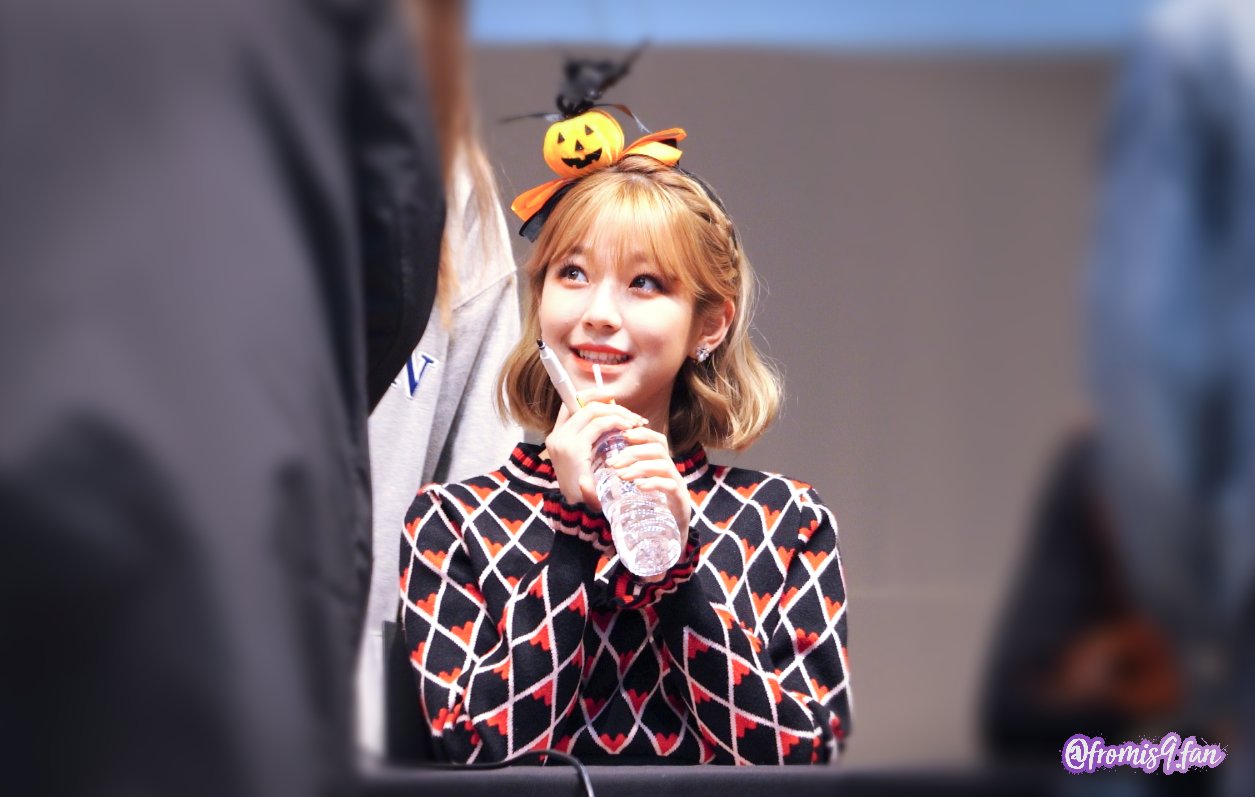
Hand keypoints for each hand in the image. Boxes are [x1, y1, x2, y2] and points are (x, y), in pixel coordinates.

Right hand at [545, 388, 646, 509]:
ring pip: (593, 411)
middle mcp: (557, 436)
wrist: (581, 511)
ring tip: (635, 423)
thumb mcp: (588, 460)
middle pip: (584, 404)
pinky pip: (599, 425)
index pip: (570, 404)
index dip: (592, 395)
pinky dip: (617, 422)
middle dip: (612, 405)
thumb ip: (594, 440)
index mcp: (557, 436)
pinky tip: (630, 429)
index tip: (612, 397)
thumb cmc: (589, 487)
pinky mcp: (574, 449)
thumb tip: (615, 417)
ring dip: (618, 413)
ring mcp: (563, 441)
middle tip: (633, 417)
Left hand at [603, 425, 691, 560]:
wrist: (666, 542)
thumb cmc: (644, 515)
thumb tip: (582, 482)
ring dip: (640, 466)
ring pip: (664, 464)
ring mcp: (677, 485)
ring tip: (622, 476)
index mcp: (659, 466)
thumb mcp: (627, 497)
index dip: (640, 433)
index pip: (655, 439)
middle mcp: (671, 472)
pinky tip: (639, 486)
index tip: (622, 436)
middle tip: (612, 463)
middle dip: (633, 451)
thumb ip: (609, 488)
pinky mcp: (681, 502)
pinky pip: (670, 485)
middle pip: (658, 447)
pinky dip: (654, 483)